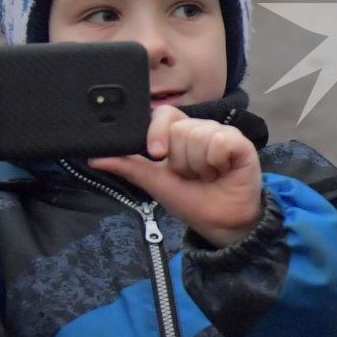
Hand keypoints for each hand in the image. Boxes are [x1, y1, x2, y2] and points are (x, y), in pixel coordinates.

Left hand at [89, 107, 263, 247]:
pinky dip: (218, 162)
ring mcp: (222, 134)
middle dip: (182, 161)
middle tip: (193, 175)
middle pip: (180, 129)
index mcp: (179, 134)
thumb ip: (128, 166)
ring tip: (210, 176)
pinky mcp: (241, 143)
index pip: (163, 114)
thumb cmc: (191, 200)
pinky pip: (221, 142)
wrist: (219, 223)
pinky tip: (224, 171)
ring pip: (199, 136)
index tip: (158, 155)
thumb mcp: (155, 183)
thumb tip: (95, 158)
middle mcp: (201, 129)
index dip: (158, 132)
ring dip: (200, 166)